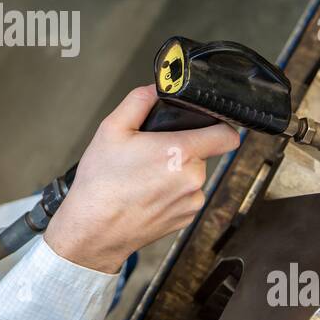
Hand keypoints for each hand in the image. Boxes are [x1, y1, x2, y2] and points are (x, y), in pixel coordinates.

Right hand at [45, 85, 237, 273]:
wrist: (93, 230)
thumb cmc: (101, 183)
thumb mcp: (111, 129)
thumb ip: (138, 101)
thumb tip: (155, 89)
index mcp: (180, 152)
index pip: (227, 135)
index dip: (220, 125)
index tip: (208, 125)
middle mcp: (192, 179)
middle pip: (203, 153)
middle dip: (182, 150)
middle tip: (151, 153)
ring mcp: (191, 202)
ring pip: (193, 177)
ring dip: (177, 173)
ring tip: (145, 177)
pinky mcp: (185, 220)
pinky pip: (187, 197)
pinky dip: (172, 194)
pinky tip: (147, 195)